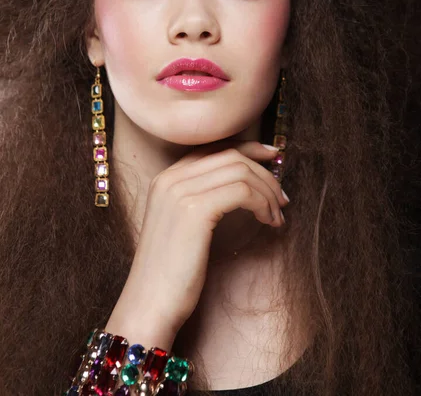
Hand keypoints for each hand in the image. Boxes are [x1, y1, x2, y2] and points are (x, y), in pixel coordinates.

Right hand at [105, 139, 288, 347]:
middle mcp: (171, 177)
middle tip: (282, 198)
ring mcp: (180, 191)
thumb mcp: (183, 226)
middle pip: (231, 156)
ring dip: (267, 191)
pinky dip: (263, 203)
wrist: (149, 303)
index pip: (214, 148)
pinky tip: (269, 221)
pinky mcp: (194, 210)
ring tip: (277, 215)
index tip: (272, 156)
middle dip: (264, 173)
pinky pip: (242, 191)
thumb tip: (244, 184)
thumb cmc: (171, 272)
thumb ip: (201, 198)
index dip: (248, 148)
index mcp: (166, 178)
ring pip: (240, 171)